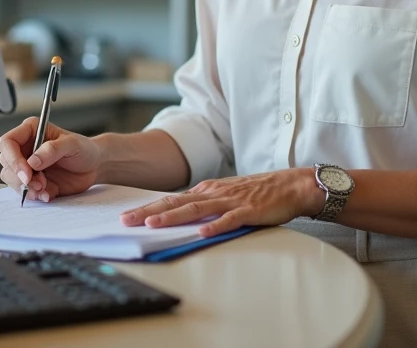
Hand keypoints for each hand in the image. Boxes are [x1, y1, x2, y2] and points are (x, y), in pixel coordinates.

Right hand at [0, 118, 101, 201]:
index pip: (7, 142)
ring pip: (11, 179)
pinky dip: (34, 195)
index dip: (12, 158)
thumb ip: (52, 149)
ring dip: (26, 187)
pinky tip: (48, 194)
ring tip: (45, 188)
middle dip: (20, 176)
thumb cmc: (84, 149)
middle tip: (39, 183)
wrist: (94, 167)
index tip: (26, 171)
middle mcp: (25, 148)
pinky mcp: (32, 182)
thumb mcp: (73, 144)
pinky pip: (23, 191)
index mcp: (30, 132)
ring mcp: (27, 166)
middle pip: (6, 163)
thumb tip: (32, 160)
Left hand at [119, 168, 323, 237]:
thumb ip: (205, 203)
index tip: (127, 216)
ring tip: (154, 223)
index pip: (172, 199)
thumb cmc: (258, 192)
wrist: (290, 185)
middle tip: (126, 220)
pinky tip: (202, 232)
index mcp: (207, 190)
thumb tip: (181, 214)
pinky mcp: (248, 211)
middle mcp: (214, 193)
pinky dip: (215, 225)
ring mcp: (230, 201)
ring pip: (196, 209)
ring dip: (174, 216)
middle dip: (150, 211)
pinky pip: (229, 219)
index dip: (148, 207)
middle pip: (176, 202)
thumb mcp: (225, 194)